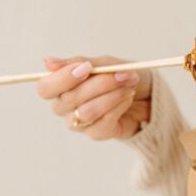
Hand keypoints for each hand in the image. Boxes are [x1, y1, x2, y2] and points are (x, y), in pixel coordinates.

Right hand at [36, 55, 152, 139]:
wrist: (149, 94)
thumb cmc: (121, 76)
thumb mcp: (105, 63)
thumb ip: (78, 63)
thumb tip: (47, 62)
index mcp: (61, 86)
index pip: (46, 88)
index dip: (63, 79)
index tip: (86, 68)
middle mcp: (65, 106)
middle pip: (68, 99)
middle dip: (99, 84)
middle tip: (122, 75)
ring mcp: (80, 122)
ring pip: (86, 112)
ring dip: (112, 96)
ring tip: (129, 86)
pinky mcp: (98, 133)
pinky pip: (102, 123)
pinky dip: (119, 107)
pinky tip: (128, 98)